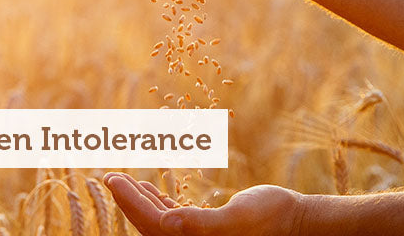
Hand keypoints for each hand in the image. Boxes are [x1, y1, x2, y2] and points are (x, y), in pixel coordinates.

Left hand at [103, 172, 304, 235]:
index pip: (148, 223)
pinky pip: (173, 217)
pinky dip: (158, 203)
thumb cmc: (269, 219)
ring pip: (157, 220)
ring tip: (124, 181)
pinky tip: (152, 189)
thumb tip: (165, 223)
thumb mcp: (236, 219)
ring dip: (139, 200)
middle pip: (147, 223)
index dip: (128, 200)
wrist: (293, 221)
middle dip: (127, 199)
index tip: (112, 178)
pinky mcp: (204, 229)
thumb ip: (199, 224)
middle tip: (110, 176)